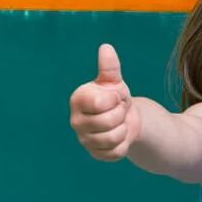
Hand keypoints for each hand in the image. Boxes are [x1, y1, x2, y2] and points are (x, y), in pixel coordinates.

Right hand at [70, 44, 138, 160]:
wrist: (125, 117)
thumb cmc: (115, 96)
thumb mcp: (114, 81)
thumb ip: (109, 67)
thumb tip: (106, 48)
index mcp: (77, 99)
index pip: (100, 103)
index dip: (115, 99)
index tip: (114, 96)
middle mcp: (75, 120)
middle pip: (107, 122)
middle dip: (121, 114)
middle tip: (118, 110)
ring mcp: (84, 139)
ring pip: (112, 139)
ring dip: (123, 129)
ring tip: (119, 123)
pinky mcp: (95, 154)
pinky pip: (115, 152)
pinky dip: (123, 144)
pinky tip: (119, 136)